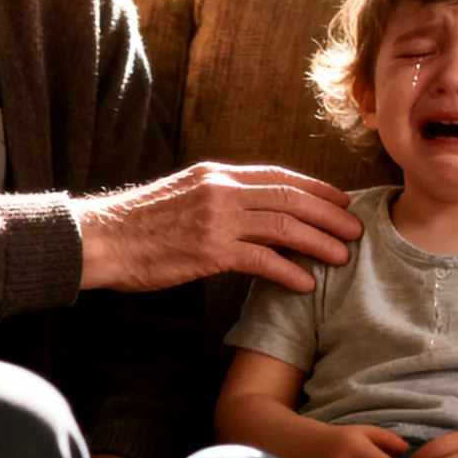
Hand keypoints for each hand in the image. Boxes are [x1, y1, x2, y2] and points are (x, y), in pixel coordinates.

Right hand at [73, 162, 361, 292]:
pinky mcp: (209, 250)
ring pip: (284, 226)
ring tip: (342, 257)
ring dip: (319, 242)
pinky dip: (289, 271)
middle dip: (329, 215)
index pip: (280, 176)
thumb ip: (219, 196)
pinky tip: (306, 284)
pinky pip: (262, 259)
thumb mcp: (183, 193)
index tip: (341, 201)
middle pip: (291, 198)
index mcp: (217, 174)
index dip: (316, 188)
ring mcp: (217, 219)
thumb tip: (252, 208)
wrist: (102, 238)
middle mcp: (222, 190)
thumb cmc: (139, 223)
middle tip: (356, 230)